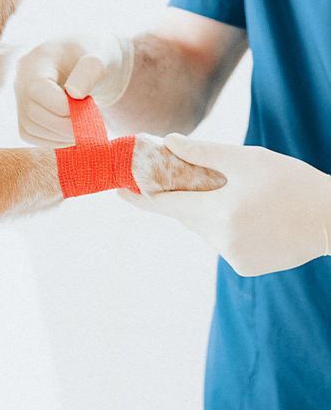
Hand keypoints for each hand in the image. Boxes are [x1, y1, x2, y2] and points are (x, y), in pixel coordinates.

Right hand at [14, 34, 133, 146]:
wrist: (85, 61)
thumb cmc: (93, 56)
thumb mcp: (99, 56)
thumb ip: (90, 70)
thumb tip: (75, 94)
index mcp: (38, 59)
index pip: (37, 88)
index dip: (62, 105)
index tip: (88, 106)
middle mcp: (21, 79)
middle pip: (32, 112)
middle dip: (64, 126)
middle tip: (90, 127)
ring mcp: (19, 97)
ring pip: (30, 128)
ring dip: (60, 136)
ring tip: (84, 129)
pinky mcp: (23, 114)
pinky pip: (31, 135)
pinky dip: (54, 140)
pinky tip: (73, 133)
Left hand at [120, 134, 330, 275]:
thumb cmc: (292, 182)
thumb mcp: (247, 159)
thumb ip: (203, 152)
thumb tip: (168, 142)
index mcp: (220, 213)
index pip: (166, 205)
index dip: (139, 197)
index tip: (118, 190)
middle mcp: (223, 241)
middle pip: (185, 215)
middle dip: (182, 195)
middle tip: (186, 173)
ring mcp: (234, 258)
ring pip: (203, 228)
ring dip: (205, 209)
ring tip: (231, 191)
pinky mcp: (246, 267)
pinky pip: (221, 241)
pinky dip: (223, 225)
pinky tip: (247, 211)